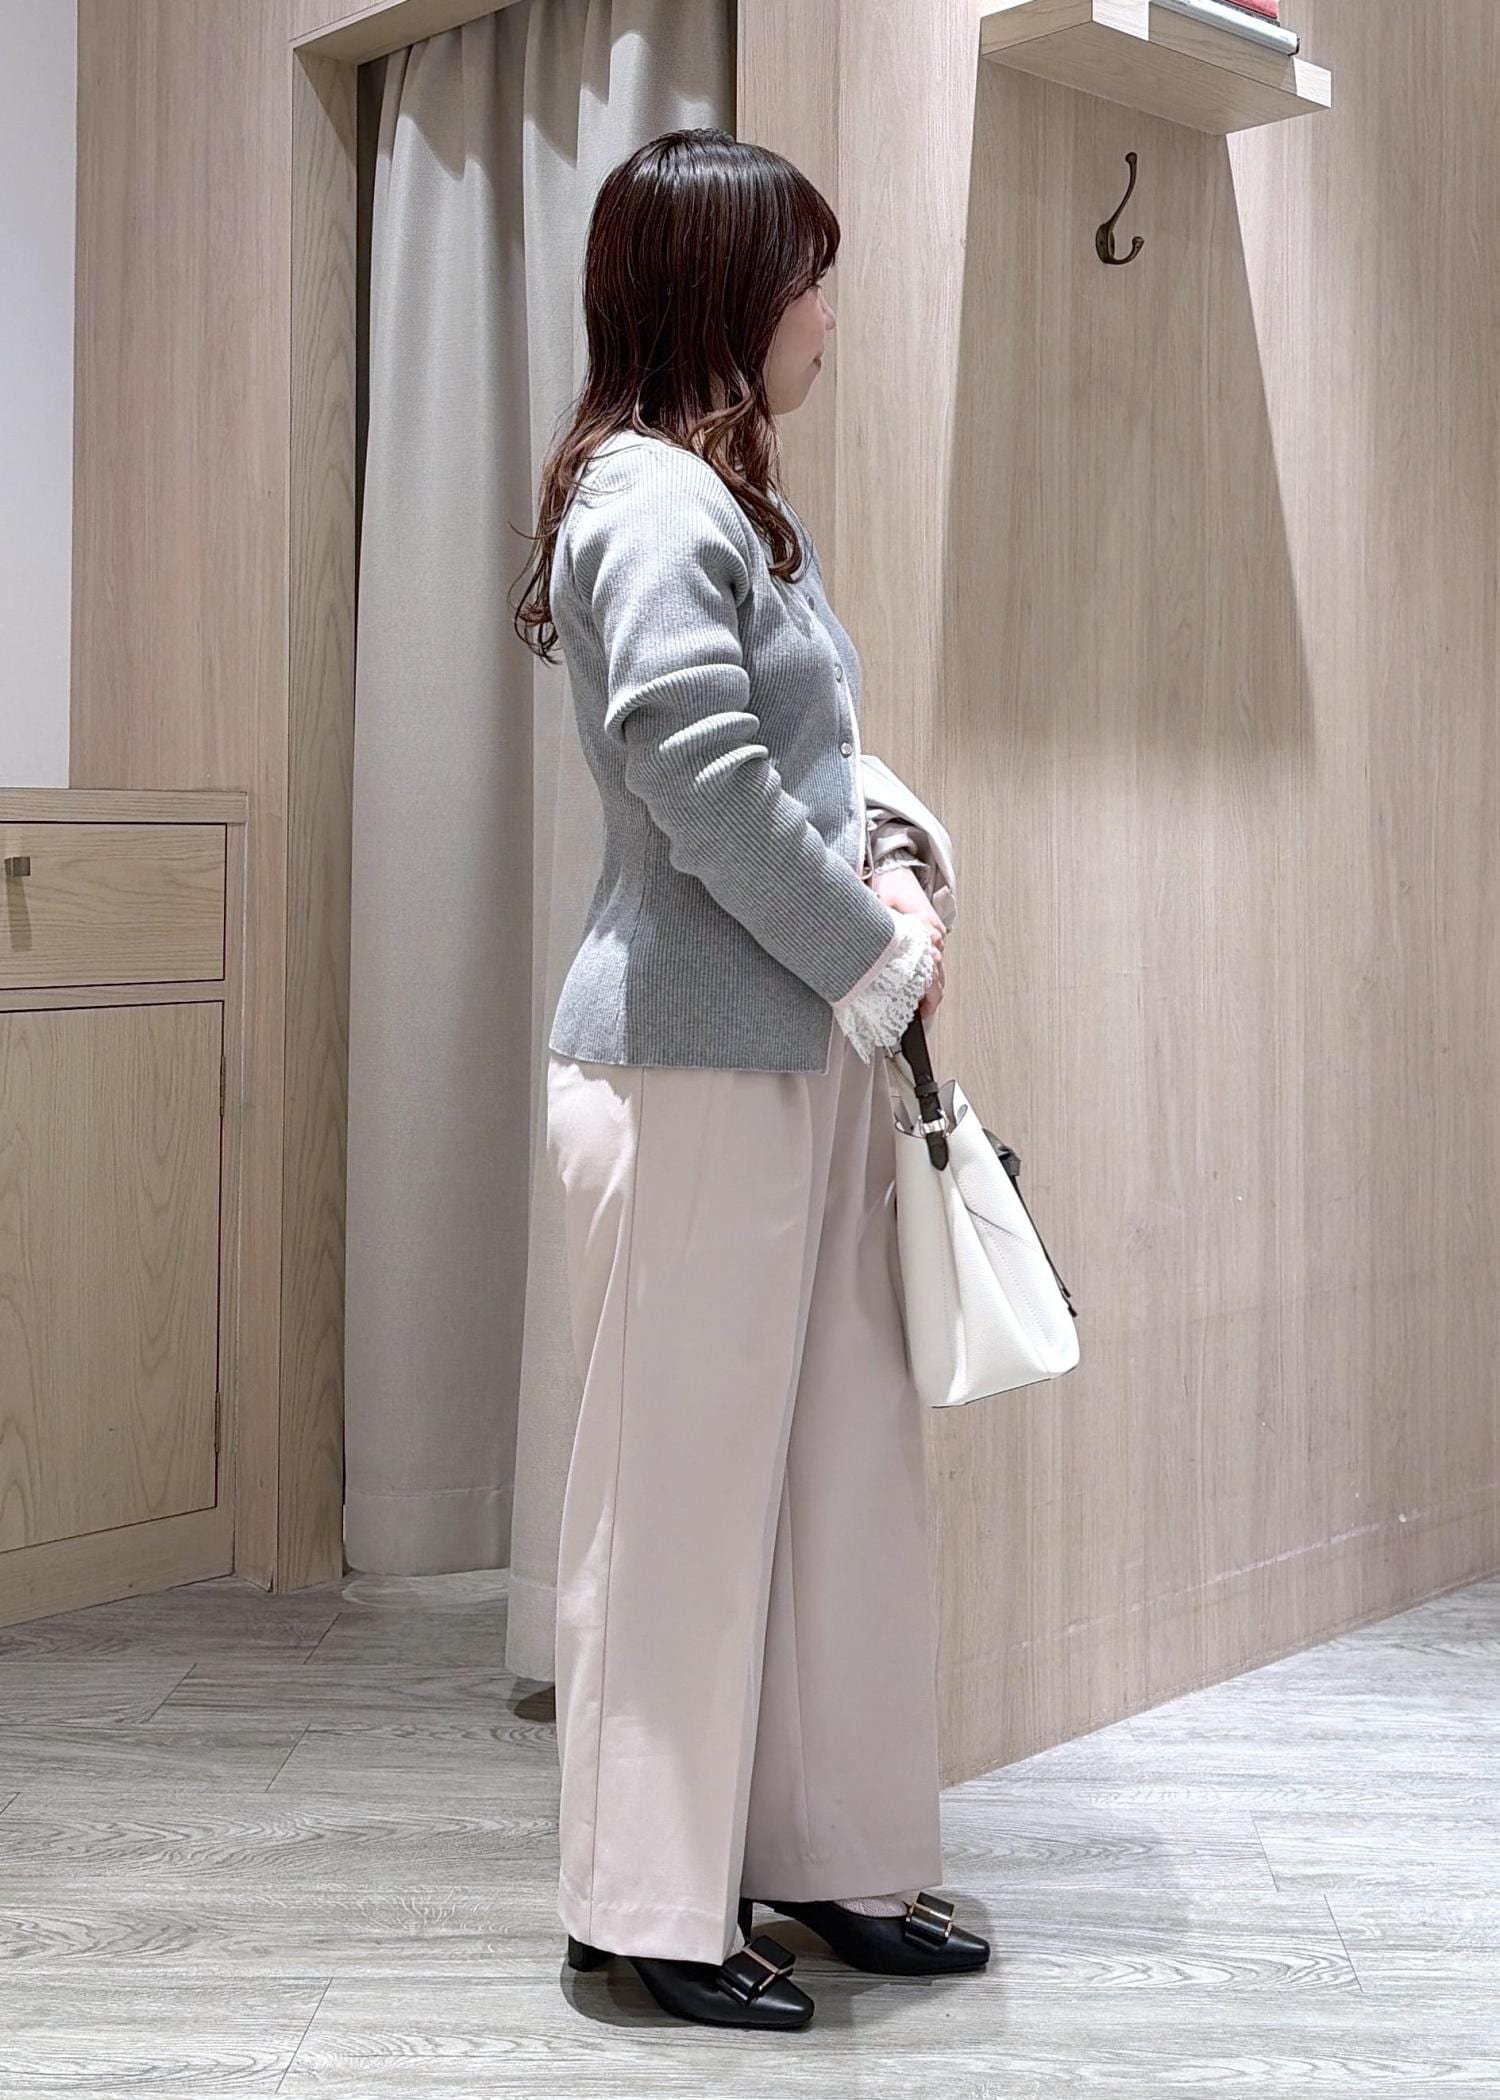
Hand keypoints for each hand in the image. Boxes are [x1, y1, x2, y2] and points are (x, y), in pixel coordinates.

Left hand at [871, 864, 945, 1020]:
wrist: (892, 866)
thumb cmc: (885, 887)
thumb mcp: (879, 915)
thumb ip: (884, 941)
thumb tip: (882, 967)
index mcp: (925, 931)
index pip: (932, 975)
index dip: (927, 999)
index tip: (920, 1014)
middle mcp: (934, 935)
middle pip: (939, 976)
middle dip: (930, 998)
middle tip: (918, 1016)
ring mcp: (935, 933)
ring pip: (938, 968)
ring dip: (931, 986)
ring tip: (920, 1007)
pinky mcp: (932, 930)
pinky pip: (934, 958)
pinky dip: (929, 973)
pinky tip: (920, 985)